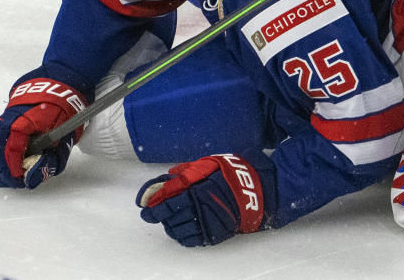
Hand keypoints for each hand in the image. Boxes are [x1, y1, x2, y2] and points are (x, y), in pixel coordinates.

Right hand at [0, 78, 86, 188]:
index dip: (14, 168)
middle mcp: (8, 121)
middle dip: (3, 171)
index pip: (12, 150)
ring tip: (6, 177)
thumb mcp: (66, 135)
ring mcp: (2, 120)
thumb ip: (53, 158)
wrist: (59, 87)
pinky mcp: (1, 121)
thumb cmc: (63, 111)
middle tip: (15, 181)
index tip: (20, 178)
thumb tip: (35, 177)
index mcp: (24, 122)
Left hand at [137, 154, 265, 246]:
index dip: (152, 205)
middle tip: (154, 214)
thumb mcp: (210, 164)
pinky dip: (182, 236)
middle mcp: (198, 208)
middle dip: (159, 216)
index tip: (144, 207)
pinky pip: (191, 240)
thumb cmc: (234, 174)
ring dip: (169, 226)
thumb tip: (169, 175)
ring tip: (168, 221)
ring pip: (178, 230)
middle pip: (169, 217)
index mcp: (195, 190)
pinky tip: (181, 230)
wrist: (259, 190)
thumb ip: (188, 170)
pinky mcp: (214, 233)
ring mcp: (206, 222)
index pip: (165, 201)